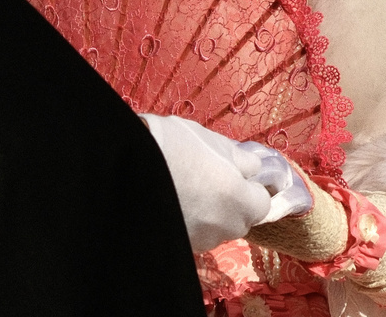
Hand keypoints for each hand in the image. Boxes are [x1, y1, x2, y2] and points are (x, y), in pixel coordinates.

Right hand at [141, 114, 310, 251]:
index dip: (252, 187)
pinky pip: (192, 233)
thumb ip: (239, 158)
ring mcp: (199, 241)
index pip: (263, 203)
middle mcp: (223, 227)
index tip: (240, 176)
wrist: (122, 166)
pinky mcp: (178, 246)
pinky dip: (187, 220)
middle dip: (231, 201)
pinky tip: (170, 200)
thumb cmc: (170, 145)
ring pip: (215, 228)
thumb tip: (253, 167)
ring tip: (184, 188)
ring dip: (208, 213)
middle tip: (209, 178)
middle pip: (239, 219)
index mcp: (239, 199)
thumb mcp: (211, 139)